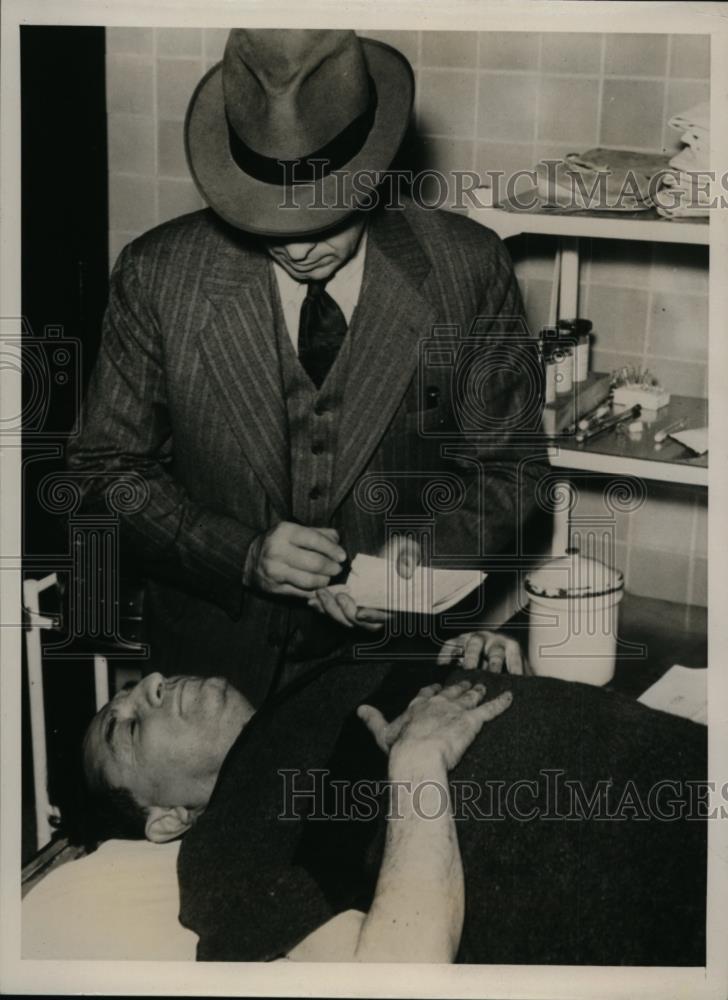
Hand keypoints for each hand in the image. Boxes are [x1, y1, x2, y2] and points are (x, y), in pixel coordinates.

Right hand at [247, 522, 344, 597]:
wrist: (248, 560)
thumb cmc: (278, 543)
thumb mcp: (294, 530)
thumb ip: (318, 532)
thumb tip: (338, 540)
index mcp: (285, 532)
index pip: (315, 540)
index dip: (332, 550)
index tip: (342, 556)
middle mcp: (277, 551)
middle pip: (315, 563)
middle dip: (331, 568)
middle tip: (337, 569)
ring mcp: (275, 571)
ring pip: (310, 581)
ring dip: (324, 581)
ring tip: (328, 578)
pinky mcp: (274, 588)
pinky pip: (302, 593)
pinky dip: (315, 592)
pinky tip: (319, 587)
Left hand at [306, 534, 419, 629]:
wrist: (387, 551)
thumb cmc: (400, 552)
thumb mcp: (407, 550)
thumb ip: (407, 559)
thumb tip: (406, 569)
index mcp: (393, 602)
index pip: (383, 618)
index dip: (372, 618)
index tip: (360, 612)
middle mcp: (377, 611)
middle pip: (360, 624)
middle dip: (346, 613)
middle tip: (337, 597)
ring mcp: (361, 609)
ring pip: (344, 620)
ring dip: (331, 610)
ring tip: (320, 595)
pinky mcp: (347, 604)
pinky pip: (334, 612)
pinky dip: (324, 607)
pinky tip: (313, 599)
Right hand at [358, 680, 512, 770]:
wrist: (418, 755)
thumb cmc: (401, 749)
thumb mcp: (383, 733)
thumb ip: (373, 720)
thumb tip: (359, 709)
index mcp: (418, 706)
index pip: (428, 693)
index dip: (434, 691)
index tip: (437, 688)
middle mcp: (438, 703)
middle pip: (452, 691)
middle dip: (460, 686)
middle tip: (467, 682)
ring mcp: (456, 709)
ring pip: (470, 696)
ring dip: (478, 690)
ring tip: (484, 685)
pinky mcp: (472, 720)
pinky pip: (490, 709)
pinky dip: (501, 702)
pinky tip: (510, 697)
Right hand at [437, 630, 526, 674]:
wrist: (483, 656)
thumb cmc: (500, 667)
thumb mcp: (512, 672)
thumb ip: (519, 682)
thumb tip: (527, 697)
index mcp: (509, 646)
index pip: (514, 656)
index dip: (515, 667)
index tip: (516, 679)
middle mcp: (493, 640)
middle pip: (495, 650)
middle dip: (494, 664)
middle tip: (492, 676)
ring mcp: (475, 639)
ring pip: (474, 644)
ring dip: (472, 657)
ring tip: (468, 670)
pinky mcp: (458, 641)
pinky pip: (451, 644)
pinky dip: (447, 653)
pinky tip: (443, 665)